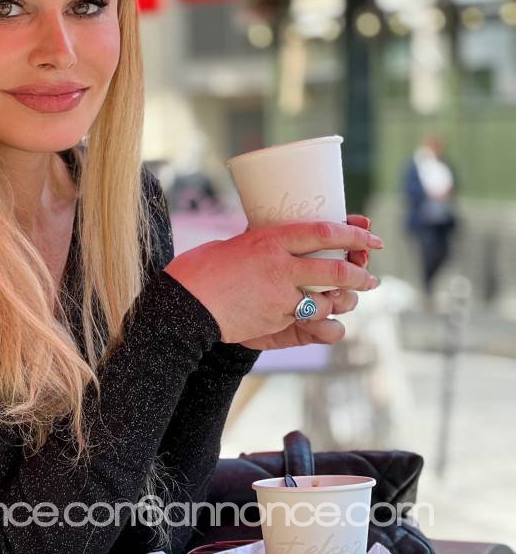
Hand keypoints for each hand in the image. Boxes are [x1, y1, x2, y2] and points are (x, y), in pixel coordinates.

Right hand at [165, 215, 382, 348]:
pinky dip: (316, 321)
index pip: (325, 231)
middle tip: (371, 277)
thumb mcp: (235, 244)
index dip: (355, 233)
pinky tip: (318, 318)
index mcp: (271, 240)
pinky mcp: (275, 322)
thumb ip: (264, 246)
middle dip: (361, 274)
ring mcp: (279, 298)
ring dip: (340, 302)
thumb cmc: (200, 270)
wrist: (181, 307)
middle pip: (337, 269)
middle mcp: (281, 267)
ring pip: (327, 300)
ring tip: (346, 299)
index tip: (372, 236)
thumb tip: (282, 244)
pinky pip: (307, 322)